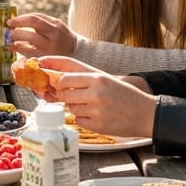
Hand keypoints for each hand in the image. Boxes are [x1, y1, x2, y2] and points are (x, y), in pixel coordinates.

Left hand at [6, 12, 78, 57]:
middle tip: (9, 31)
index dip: (20, 20)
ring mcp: (50, 50)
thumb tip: (19, 19)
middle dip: (17, 31)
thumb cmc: (62, 36)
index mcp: (55, 26)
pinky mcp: (46, 59)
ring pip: (30, 45)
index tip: (10, 21)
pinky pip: (30, 55)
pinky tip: (15, 47)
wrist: (77, 51)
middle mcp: (53, 38)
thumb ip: (41, 21)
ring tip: (11, 38)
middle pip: (31, 33)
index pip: (35, 20)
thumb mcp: (56, 24)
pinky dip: (20, 50)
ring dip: (17, 41)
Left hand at [34, 55, 156, 138]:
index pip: (67, 67)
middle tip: (71, 95)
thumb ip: (84, 78)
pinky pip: (78, 120)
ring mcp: (95, 108)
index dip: (50, 63)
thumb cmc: (125, 95)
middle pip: (63, 88)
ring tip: (92, 107)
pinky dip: (83, 119)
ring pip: (69, 106)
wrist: (147, 113)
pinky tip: (96, 117)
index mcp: (97, 76)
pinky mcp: (97, 124)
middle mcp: (95, 90)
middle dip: (62, 92)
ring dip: (75, 107)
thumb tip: (58, 79)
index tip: (38, 62)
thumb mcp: (106, 79)